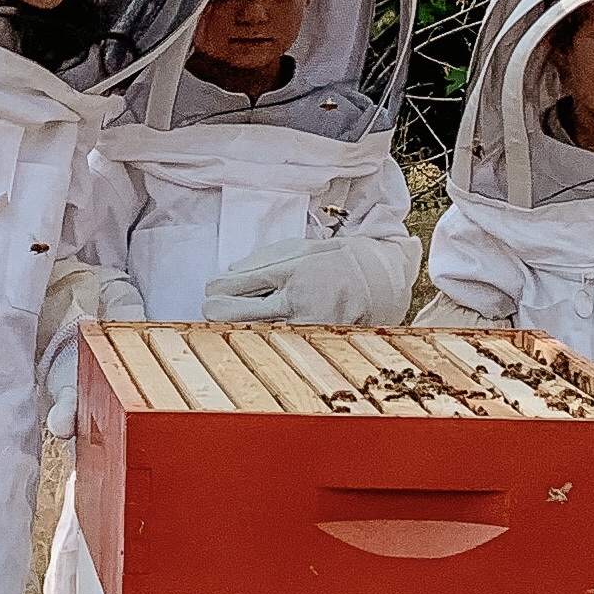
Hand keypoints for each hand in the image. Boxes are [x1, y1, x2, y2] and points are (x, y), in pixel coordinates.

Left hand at [204, 237, 405, 325]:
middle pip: (235, 315)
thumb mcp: (300, 246)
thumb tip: (227, 275)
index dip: (217, 289)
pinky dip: (259, 341)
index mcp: (291, 272)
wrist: (380, 282)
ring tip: (230, 323)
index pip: (236, 285)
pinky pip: (274, 346)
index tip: (213, 289)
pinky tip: (254, 338)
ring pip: (251, 336)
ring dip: (235, 329)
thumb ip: (262, 260)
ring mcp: (304, 326)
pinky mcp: (312, 344)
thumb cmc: (336, 260)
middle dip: (216, 311)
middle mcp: (296, 301)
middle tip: (212, 307)